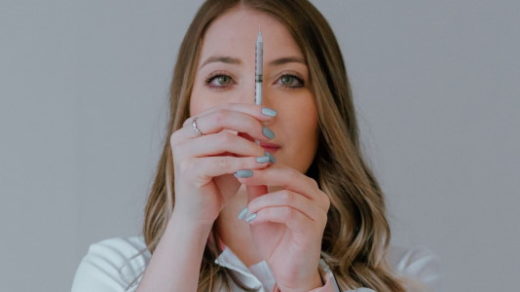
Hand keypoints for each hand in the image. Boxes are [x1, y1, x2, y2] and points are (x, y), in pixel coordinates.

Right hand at [169, 103, 276, 225]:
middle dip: (251, 124)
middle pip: (222, 116)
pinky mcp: (188, 171)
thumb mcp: (232, 154)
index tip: (272, 116)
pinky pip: (223, 162)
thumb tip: (263, 120)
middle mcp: (182, 135)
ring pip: (224, 138)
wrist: (197, 215)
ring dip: (251, 147)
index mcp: (191, 126)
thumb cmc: (216, 183)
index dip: (250, 109)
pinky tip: (260, 166)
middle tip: (270, 136)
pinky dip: (245, 163)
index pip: (223, 108)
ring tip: (267, 157)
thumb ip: (242, 136)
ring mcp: (182, 152)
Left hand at [235, 163, 330, 290]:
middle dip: (263, 175)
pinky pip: (288, 213)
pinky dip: (267, 214)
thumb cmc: (276, 242)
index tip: (240, 165)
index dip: (263, 166)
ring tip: (248, 211)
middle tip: (241, 176)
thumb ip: (258, 190)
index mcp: (308, 190)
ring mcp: (318, 213)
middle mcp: (318, 198)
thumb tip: (246, 166)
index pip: (286, 169)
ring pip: (287, 195)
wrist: (287, 273)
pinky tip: (254, 220)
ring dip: (262, 202)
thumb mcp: (262, 210)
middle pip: (290, 175)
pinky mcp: (313, 229)